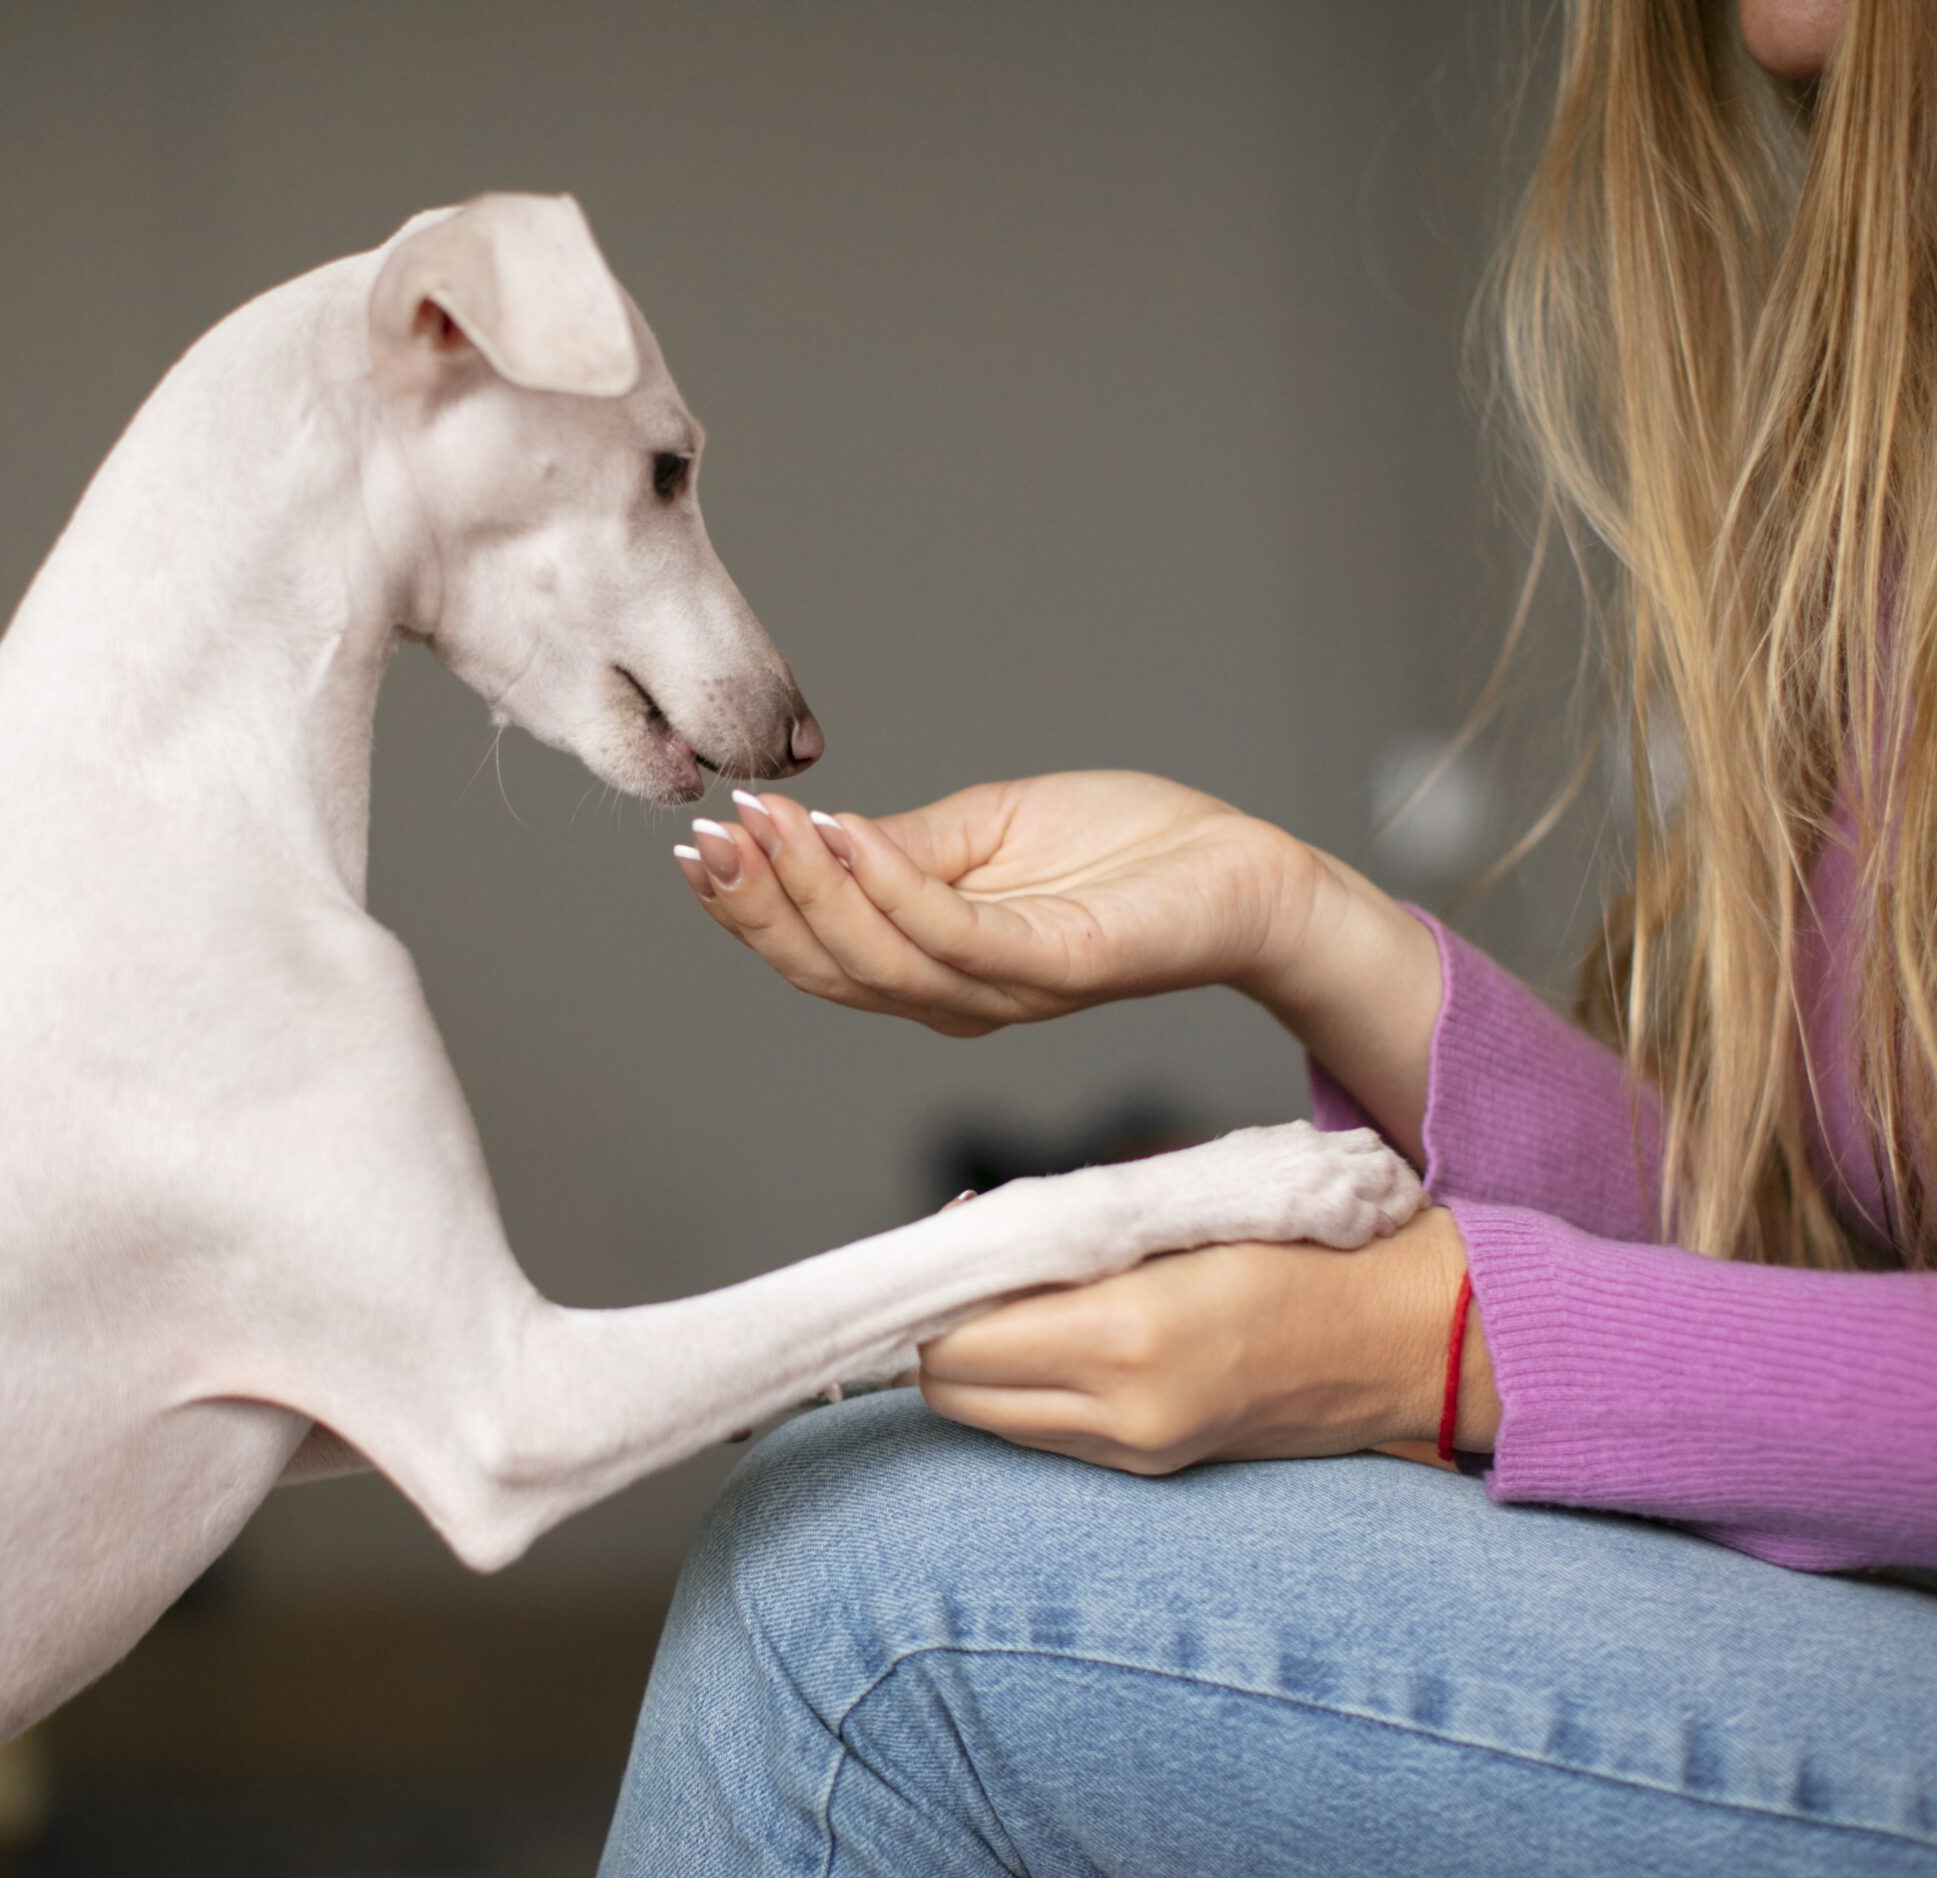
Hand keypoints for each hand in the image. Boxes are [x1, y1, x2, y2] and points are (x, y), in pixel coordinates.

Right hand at [671, 773, 1322, 1036]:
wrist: (1239, 868)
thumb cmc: (1121, 849)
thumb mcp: (983, 831)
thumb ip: (900, 848)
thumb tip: (811, 835)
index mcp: (934, 966)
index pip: (817, 952)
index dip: (749, 905)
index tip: (697, 841)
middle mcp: (959, 996)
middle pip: (829, 972)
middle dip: (757, 905)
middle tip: (710, 836)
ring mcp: (1006, 988)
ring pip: (878, 962)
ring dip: (809, 889)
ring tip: (765, 823)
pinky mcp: (1056, 965)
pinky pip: (953, 935)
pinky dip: (888, 887)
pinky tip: (845, 834)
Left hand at [915, 1205, 1492, 1475]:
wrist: (1408, 1333)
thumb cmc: (1304, 1245)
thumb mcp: (1179, 1213)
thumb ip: (1068, 1228)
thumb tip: (967, 1230)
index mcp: (1126, 1333)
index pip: (955, 1343)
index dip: (930, 1296)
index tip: (942, 1253)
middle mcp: (1124, 1409)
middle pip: (954, 1392)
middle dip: (941, 1334)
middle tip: (966, 1276)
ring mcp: (1140, 1451)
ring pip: (991, 1421)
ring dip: (979, 1367)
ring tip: (1013, 1304)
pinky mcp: (1156, 1468)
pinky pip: (1045, 1435)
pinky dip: (1028, 1390)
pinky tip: (1057, 1340)